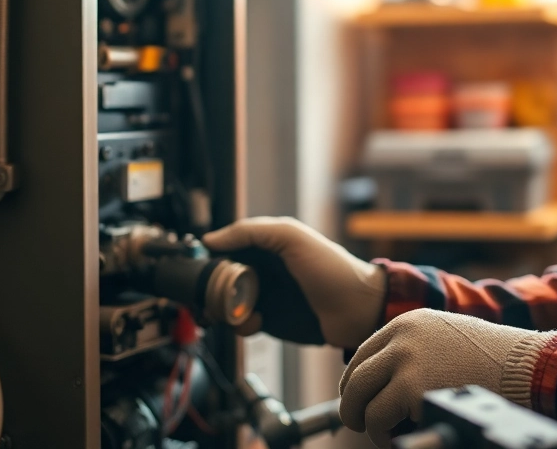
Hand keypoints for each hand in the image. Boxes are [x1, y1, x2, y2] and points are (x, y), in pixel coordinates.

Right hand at [202, 216, 385, 348]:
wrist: (358, 309)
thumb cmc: (332, 267)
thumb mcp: (292, 237)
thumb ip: (251, 231)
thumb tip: (211, 239)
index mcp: (267, 246)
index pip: (226, 247)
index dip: (210, 257)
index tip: (198, 268)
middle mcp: (263, 270)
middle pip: (220, 278)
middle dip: (210, 289)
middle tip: (210, 297)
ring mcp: (265, 296)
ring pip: (226, 304)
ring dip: (224, 310)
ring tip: (238, 311)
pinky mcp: (270, 321)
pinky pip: (243, 324)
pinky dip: (241, 326)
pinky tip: (257, 323)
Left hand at [338, 309, 556, 446]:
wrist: (523, 367)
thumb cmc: (494, 359)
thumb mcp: (447, 336)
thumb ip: (415, 348)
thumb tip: (388, 376)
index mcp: (408, 322)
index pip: (363, 354)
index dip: (356, 382)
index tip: (358, 399)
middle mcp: (401, 337)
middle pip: (355, 377)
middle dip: (352, 405)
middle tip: (359, 422)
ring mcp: (404, 361)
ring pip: (360, 400)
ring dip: (367, 422)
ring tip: (383, 434)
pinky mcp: (410, 389)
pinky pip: (379, 419)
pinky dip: (383, 435)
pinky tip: (397, 439)